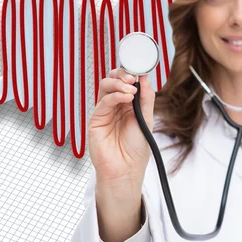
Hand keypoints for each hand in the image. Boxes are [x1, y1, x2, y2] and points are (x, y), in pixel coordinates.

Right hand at [88, 67, 155, 190]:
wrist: (126, 170)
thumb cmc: (136, 149)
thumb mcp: (146, 118)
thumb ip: (146, 98)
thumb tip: (145, 77)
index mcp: (128, 104)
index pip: (126, 81)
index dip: (131, 73)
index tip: (139, 71)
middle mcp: (115, 105)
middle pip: (113, 80)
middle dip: (122, 74)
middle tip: (132, 78)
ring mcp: (104, 111)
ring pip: (105, 86)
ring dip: (118, 83)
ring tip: (131, 90)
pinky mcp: (96, 119)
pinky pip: (104, 101)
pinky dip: (115, 96)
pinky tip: (126, 98)